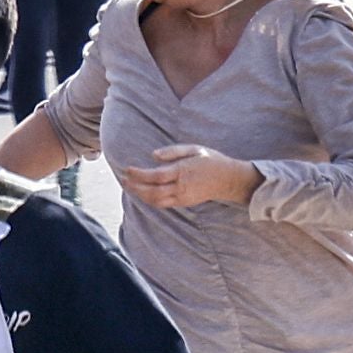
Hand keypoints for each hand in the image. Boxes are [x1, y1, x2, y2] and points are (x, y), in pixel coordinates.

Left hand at [120, 147, 258, 212]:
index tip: (127, 169)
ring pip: (156, 200)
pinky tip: (142, 192)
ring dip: (140, 195)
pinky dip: (150, 200)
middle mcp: (182, 186)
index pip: (156, 176)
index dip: (139, 174)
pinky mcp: (184, 203)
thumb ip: (173, 151)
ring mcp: (183, 197)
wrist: (229, 180)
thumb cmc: (211, 161)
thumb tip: (153, 155)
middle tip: (123, 179)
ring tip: (129, 186)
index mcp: (183, 171)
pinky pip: (163, 204)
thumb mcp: (195, 149)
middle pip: (152, 191)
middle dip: (135, 186)